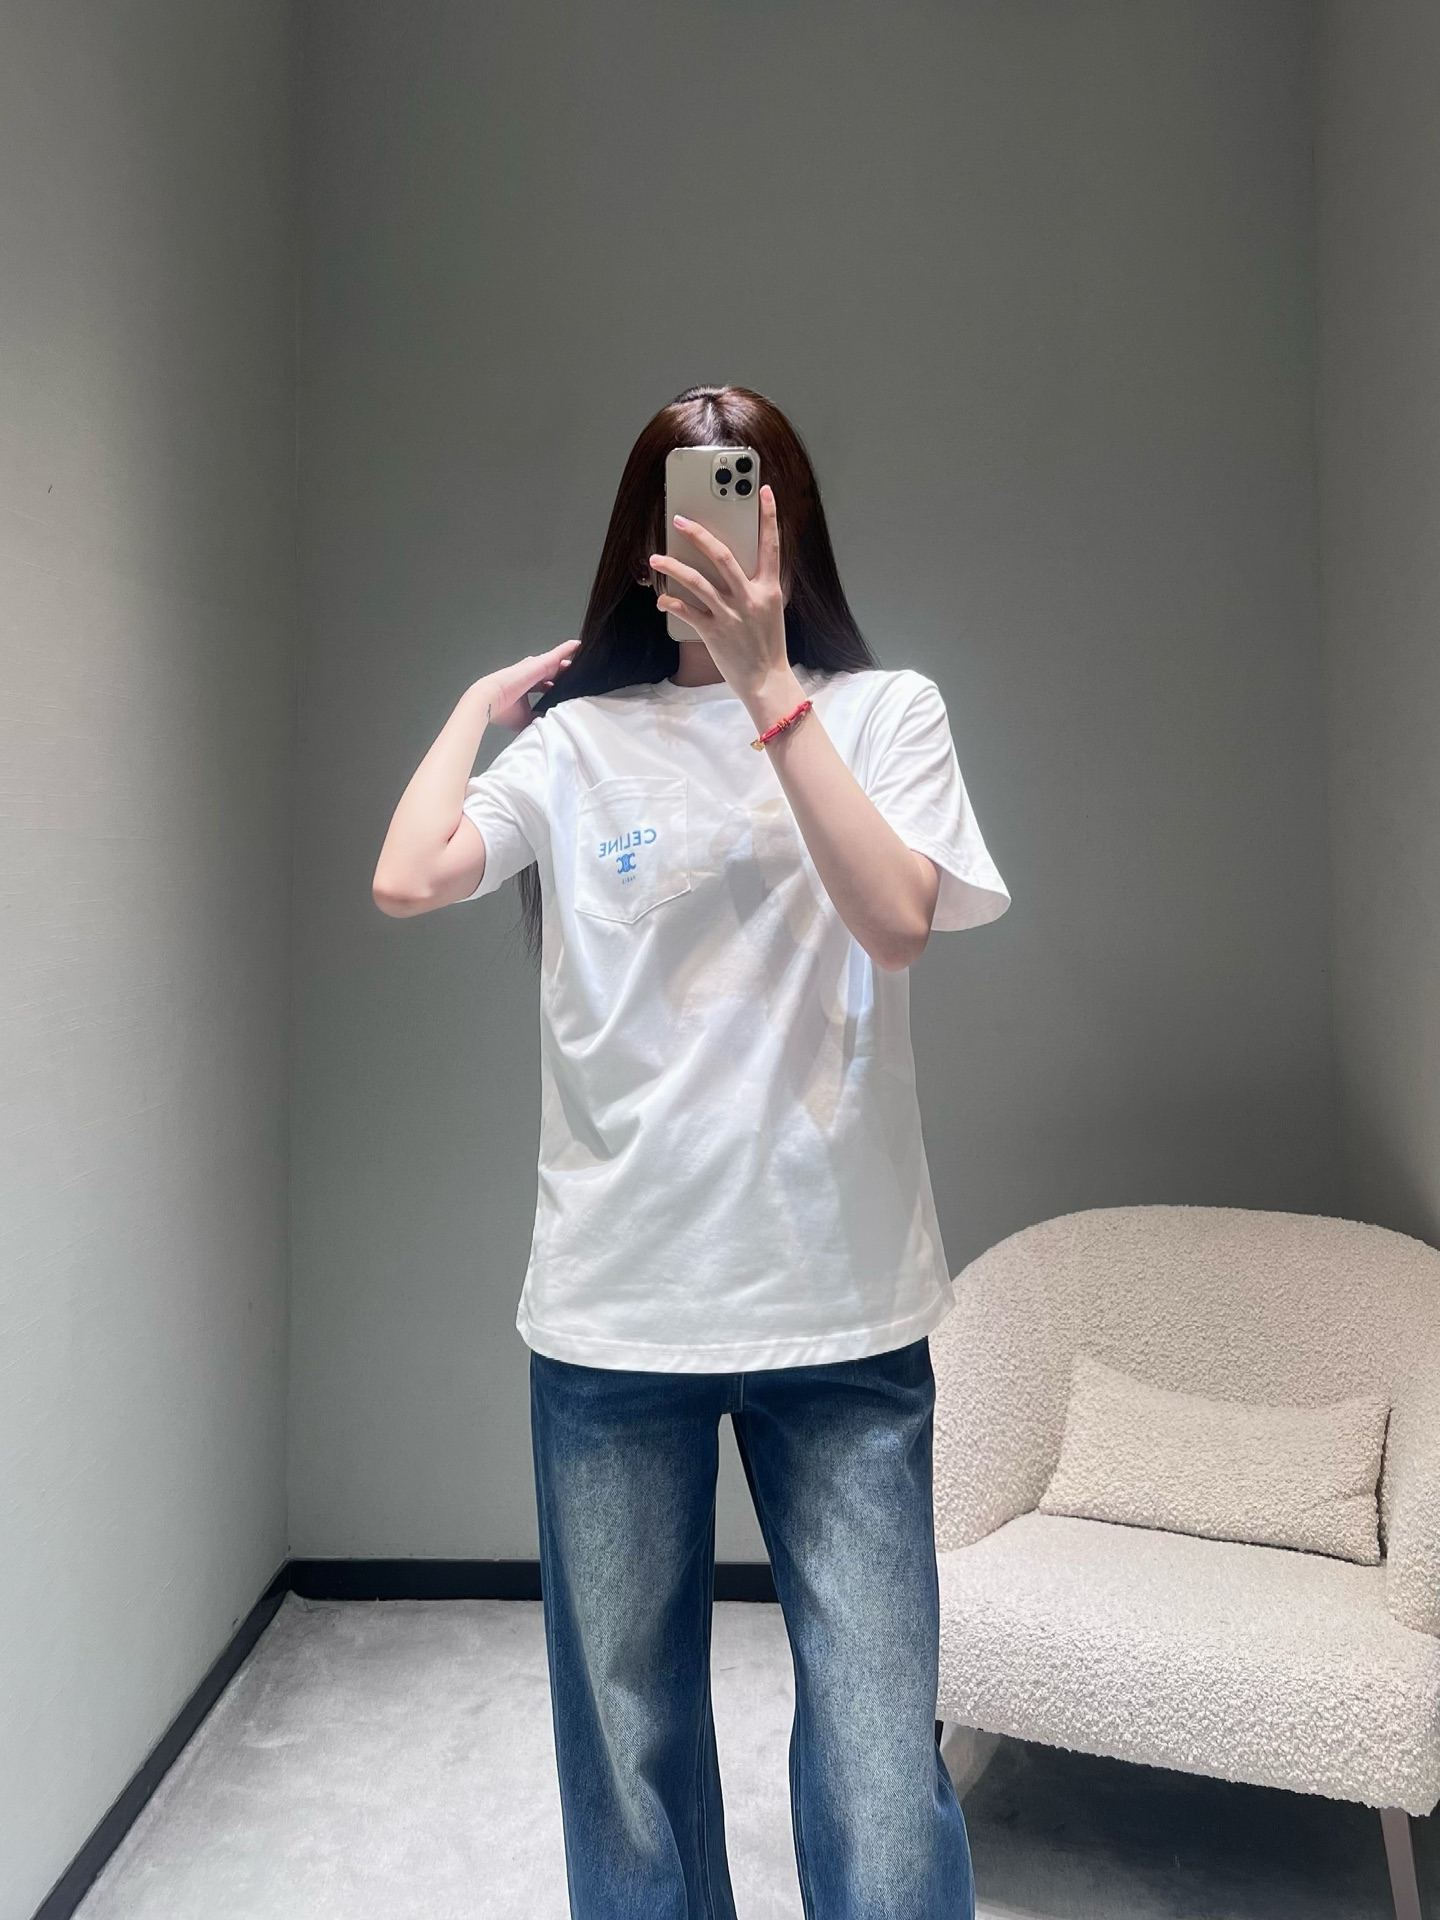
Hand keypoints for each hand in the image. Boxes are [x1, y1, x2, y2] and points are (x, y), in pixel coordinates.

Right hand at [482, 639, 578, 730]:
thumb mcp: (524, 718)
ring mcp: (535, 668)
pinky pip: (558, 653)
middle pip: (549, 673)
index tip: (559, 692)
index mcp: (524, 687)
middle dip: (560, 674)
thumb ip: (537, 718)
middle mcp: (529, 675)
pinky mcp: (540, 663)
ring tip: (582, 661)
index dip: (551, 688)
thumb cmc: (502, 710)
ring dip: (566, 662)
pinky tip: (578, 644)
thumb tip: (547, 723)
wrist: (491, 700)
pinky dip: (567, 648)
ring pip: (555, 663)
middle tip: (574, 676)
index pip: (541, 686)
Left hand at [649, 485, 787, 701]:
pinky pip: (686, 611)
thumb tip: (733, 564)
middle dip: (699, 535)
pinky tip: (661, 597)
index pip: (771, 545)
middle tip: (680, 520)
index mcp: (769, 589)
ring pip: (697, 580)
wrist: (766, 682)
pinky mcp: (713, 632)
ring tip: (656, 556)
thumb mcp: (770, 610)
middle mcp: (750, 598)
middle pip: (723, 555)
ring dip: (673, 566)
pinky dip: (670, 602)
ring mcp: (730, 614)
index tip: (764, 490)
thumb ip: (756, 585)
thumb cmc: (768, 645)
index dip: (769, 516)